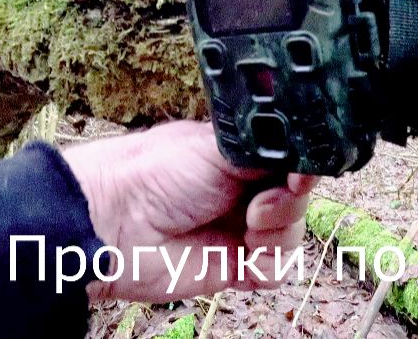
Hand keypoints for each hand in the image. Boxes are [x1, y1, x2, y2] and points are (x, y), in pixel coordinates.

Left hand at [63, 121, 317, 302]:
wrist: (114, 222)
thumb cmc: (154, 172)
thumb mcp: (217, 146)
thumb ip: (264, 149)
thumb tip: (304, 152)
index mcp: (241, 156)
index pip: (289, 160)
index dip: (301, 166)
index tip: (302, 169)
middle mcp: (244, 192)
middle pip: (298, 198)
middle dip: (291, 197)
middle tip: (265, 198)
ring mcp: (240, 230)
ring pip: (291, 234)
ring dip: (279, 229)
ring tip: (250, 222)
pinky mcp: (234, 267)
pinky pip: (276, 270)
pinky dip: (269, 261)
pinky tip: (246, 249)